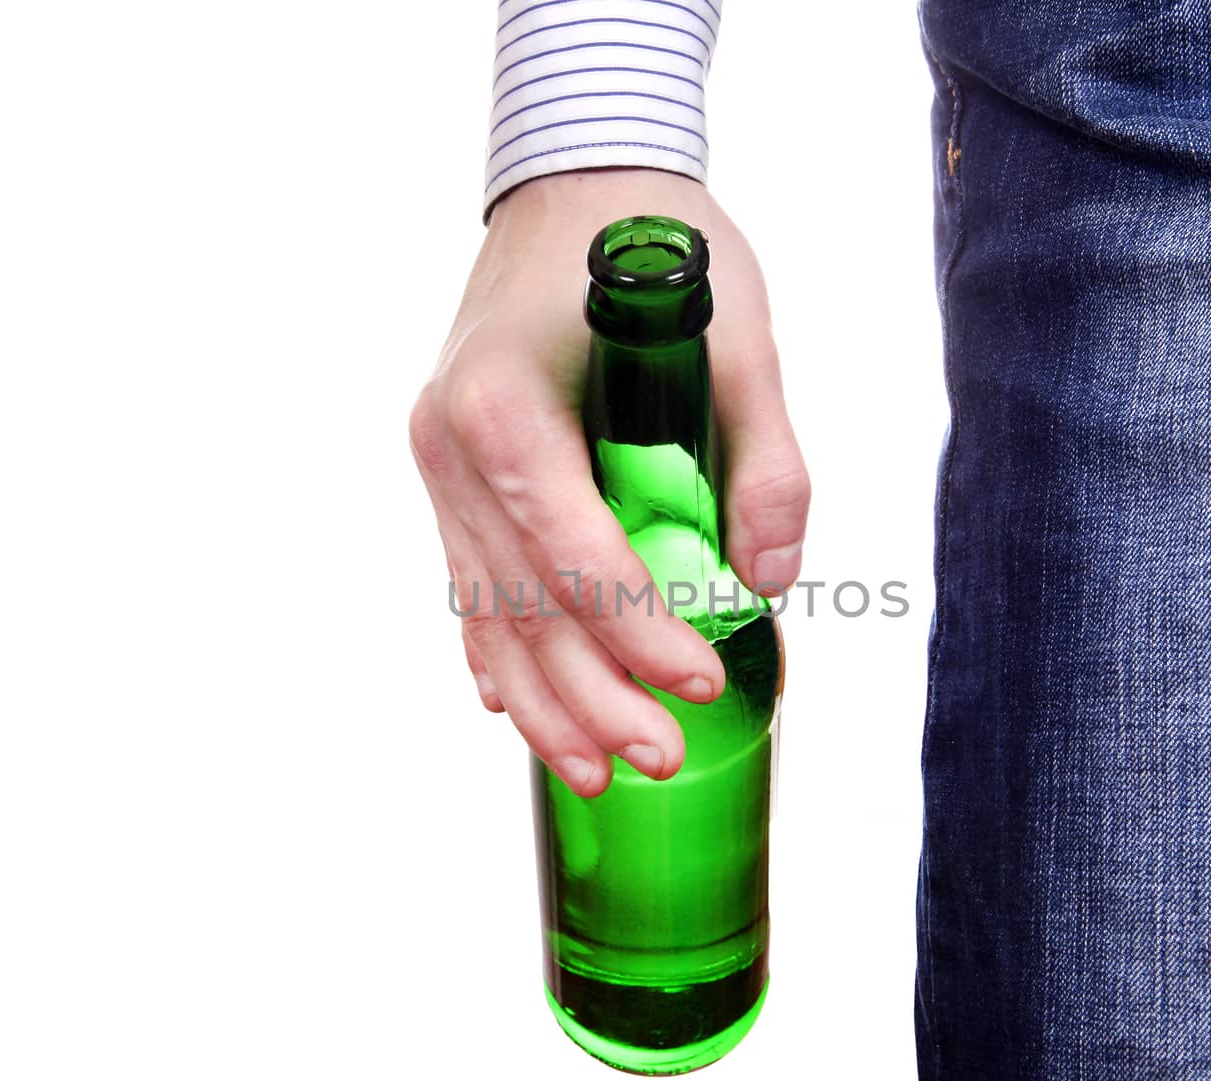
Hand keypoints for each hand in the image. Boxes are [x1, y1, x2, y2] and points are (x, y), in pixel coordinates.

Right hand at [411, 168, 808, 795]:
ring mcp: (440, 463)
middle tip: (661, 756)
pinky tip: (520, 710)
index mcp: (505, 406)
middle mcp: (452, 443)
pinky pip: (470, 581)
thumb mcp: (740, 338)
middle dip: (594, 693)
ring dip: (543, 699)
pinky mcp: (452, 473)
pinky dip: (498, 651)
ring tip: (598, 772)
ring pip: (487, 610)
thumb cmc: (652, 243)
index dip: (638, 631)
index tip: (702, 680)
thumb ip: (765, 461)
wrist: (575, 179)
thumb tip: (770, 581)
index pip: (572, 553)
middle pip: (522, 602)